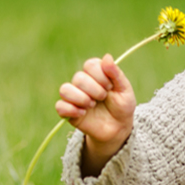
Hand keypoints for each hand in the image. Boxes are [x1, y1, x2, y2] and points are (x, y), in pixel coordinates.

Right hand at [56, 54, 135, 173]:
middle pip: (78, 78)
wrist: (118, 128)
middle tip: (103, 98)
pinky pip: (60, 106)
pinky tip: (83, 114)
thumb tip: (107, 57)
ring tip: (92, 106)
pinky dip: (71, 110)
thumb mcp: (124, 90)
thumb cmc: (122, 106)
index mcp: (96, 74)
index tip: (110, 86)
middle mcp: (82, 83)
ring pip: (65, 89)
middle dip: (94, 90)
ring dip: (81, 98)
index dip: (100, 75)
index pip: (90, 65)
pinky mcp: (68, 111)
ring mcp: (74, 97)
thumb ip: (116, 74)